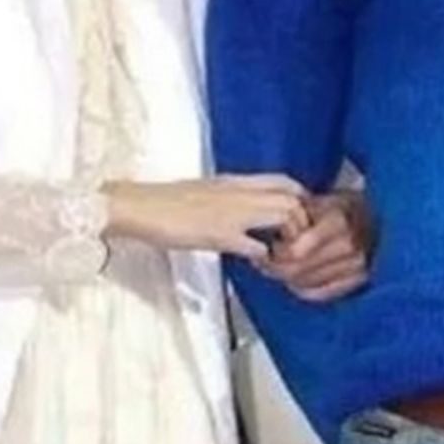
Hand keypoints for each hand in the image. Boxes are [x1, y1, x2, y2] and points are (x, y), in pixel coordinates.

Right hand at [104, 175, 308, 260]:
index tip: (298, 219)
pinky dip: (265, 256)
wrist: (140, 206)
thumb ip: (231, 199)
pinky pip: (258, 245)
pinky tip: (257, 262)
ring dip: (289, 237)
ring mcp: (233, 212)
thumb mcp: (208, 193)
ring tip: (279, 252)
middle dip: (303, 220)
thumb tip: (247, 211)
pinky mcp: (221, 234)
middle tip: (293, 240)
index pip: (285, 181)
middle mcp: (240, 192)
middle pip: (293, 196)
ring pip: (284, 214)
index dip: (301, 200)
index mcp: (236, 181)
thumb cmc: (167, 202)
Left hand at [261, 190, 372, 301]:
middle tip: (265, 261)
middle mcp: (350, 246)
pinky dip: (303, 289)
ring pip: (306, 284)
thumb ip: (300, 212)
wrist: (385, 219)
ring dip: (287, 278)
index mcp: (338, 221)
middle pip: (297, 271)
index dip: (276, 252)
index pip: (295, 251)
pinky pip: (321, 293)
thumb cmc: (351, 206)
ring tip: (280, 267)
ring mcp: (357, 266)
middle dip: (275, 268)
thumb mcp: (326, 198)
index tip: (267, 246)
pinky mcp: (360, 280)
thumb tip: (273, 227)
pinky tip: (296, 279)